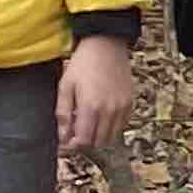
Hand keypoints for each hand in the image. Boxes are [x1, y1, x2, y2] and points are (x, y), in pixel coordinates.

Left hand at [55, 32, 134, 158]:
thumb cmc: (83, 64)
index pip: (84, 141)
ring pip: (111, 136)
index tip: (66, 142)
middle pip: (98, 142)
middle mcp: (110, 110)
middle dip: (85, 142)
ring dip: (98, 136)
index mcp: (91, 107)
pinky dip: (110, 127)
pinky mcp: (130, 103)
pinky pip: (121, 125)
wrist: (106, 46)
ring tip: (87, 124)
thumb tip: (63, 136)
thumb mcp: (65, 86)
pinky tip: (100, 116)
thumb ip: (63, 114)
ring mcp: (122, 107)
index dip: (73, 146)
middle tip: (75, 133)